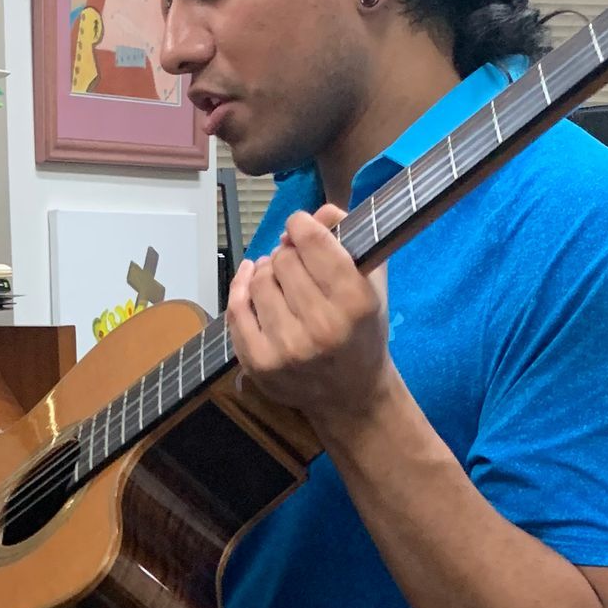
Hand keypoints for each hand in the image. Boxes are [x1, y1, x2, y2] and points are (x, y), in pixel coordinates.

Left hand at [226, 204, 394, 436]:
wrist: (351, 395)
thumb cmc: (362, 332)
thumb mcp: (371, 283)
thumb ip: (350, 238)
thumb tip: (317, 212)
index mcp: (355, 301)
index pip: (311, 240)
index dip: (301, 225)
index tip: (300, 227)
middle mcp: (323, 326)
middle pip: (283, 258)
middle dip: (287, 253)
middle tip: (295, 264)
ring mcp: (288, 348)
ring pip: (259, 280)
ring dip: (266, 272)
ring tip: (279, 280)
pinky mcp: (260, 363)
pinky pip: (236, 308)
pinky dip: (240, 287)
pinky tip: (250, 279)